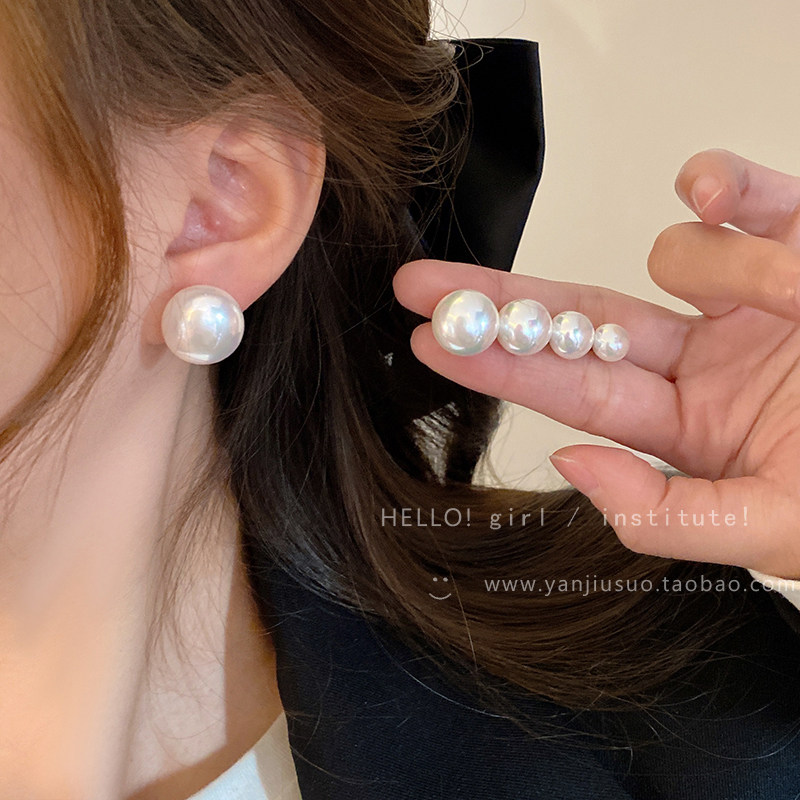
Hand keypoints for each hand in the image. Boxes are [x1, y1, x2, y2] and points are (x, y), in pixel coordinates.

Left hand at [393, 149, 799, 579]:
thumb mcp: (780, 530)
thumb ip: (670, 515)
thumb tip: (574, 467)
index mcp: (694, 427)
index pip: (573, 388)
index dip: (500, 363)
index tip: (432, 341)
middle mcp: (711, 358)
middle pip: (579, 319)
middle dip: (501, 300)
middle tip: (424, 284)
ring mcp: (753, 297)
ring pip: (677, 250)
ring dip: (716, 265)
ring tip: (790, 295)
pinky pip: (744, 193)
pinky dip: (723, 187)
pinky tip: (717, 194)